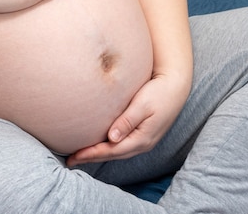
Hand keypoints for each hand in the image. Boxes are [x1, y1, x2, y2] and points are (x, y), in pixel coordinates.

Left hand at [66, 72, 189, 166]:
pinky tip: (99, 145)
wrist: (176, 87)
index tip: (74, 156)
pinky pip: (121, 146)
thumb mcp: (143, 104)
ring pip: (117, 152)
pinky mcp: (143, 134)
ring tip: (81, 156)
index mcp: (142, 138)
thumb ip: (127, 121)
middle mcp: (143, 144)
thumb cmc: (159, 92)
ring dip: (99, 155)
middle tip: (70, 161)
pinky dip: (107, 148)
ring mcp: (144, 141)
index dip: (92, 154)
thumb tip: (112, 138)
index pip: (111, 150)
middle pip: (112, 155)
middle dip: (91, 158)